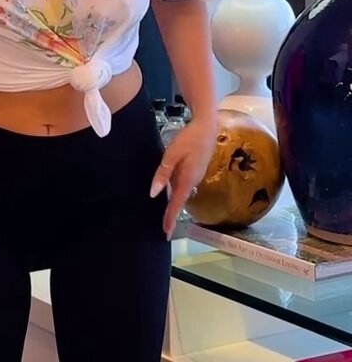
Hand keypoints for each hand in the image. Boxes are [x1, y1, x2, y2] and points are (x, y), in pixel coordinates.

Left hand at [150, 117, 216, 239]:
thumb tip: (154, 193)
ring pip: (182, 194)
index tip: (166, 233)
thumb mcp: (172, 154)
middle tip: (165, 230)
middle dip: (172, 216)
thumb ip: (163, 173)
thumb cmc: (189, 139)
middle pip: (180, 202)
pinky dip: (177, 195)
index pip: (177, 204)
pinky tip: (170, 195)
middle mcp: (192, 182)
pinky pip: (183, 186)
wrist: (207, 127)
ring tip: (166, 217)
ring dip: (174, 206)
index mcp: (187, 180)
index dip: (170, 219)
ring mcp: (195, 177)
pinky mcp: (194, 171)